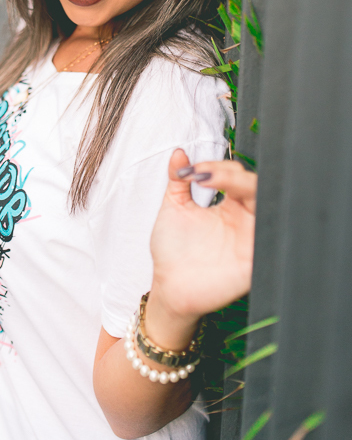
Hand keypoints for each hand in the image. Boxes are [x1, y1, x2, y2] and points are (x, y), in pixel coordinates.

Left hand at [148, 150, 255, 327]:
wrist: (168, 287)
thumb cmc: (173, 251)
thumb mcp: (174, 207)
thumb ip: (178, 180)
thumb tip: (178, 152)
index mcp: (231, 206)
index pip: (237, 176)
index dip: (217, 167)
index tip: (191, 172)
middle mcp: (246, 220)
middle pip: (257, 186)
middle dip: (233, 175)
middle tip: (206, 175)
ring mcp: (252, 239)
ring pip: (268, 205)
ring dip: (248, 187)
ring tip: (220, 182)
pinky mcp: (255, 261)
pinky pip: (270, 239)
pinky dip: (262, 222)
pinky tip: (239, 213)